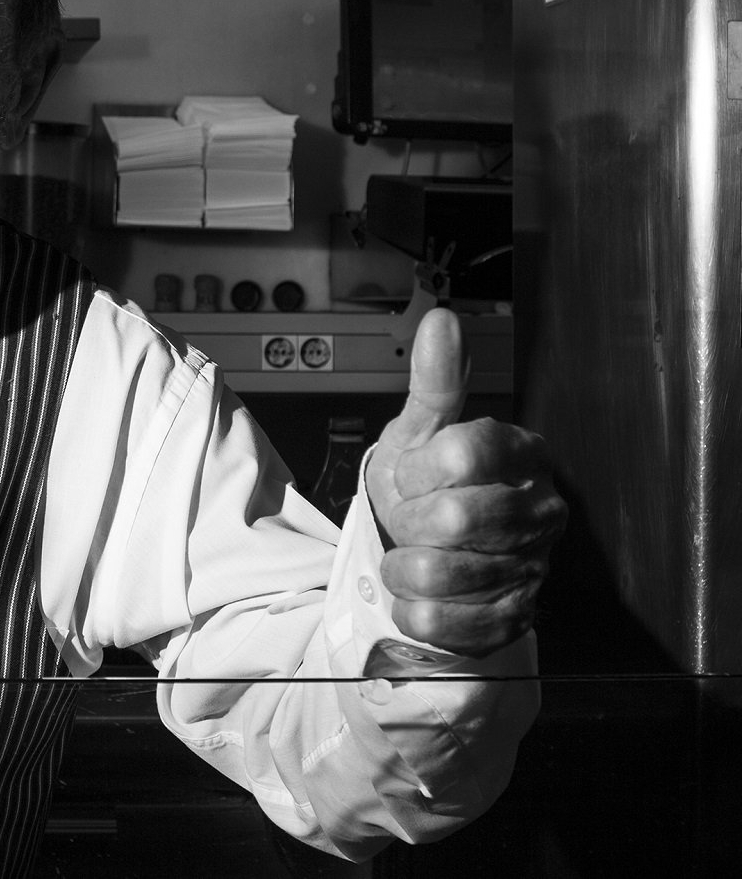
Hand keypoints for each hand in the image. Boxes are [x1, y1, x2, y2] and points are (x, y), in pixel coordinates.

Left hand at [364, 309, 565, 656]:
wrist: (427, 551)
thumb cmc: (425, 486)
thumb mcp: (420, 430)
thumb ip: (435, 381)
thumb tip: (442, 320)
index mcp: (523, 455)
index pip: (466, 451)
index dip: (422, 466)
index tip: (415, 474)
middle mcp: (540, 511)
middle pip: (455, 517)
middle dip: (411, 521)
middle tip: (411, 521)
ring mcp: (534, 568)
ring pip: (442, 573)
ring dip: (404, 568)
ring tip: (413, 557)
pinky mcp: (515, 619)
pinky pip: (446, 624)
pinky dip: (416, 611)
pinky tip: (423, 596)